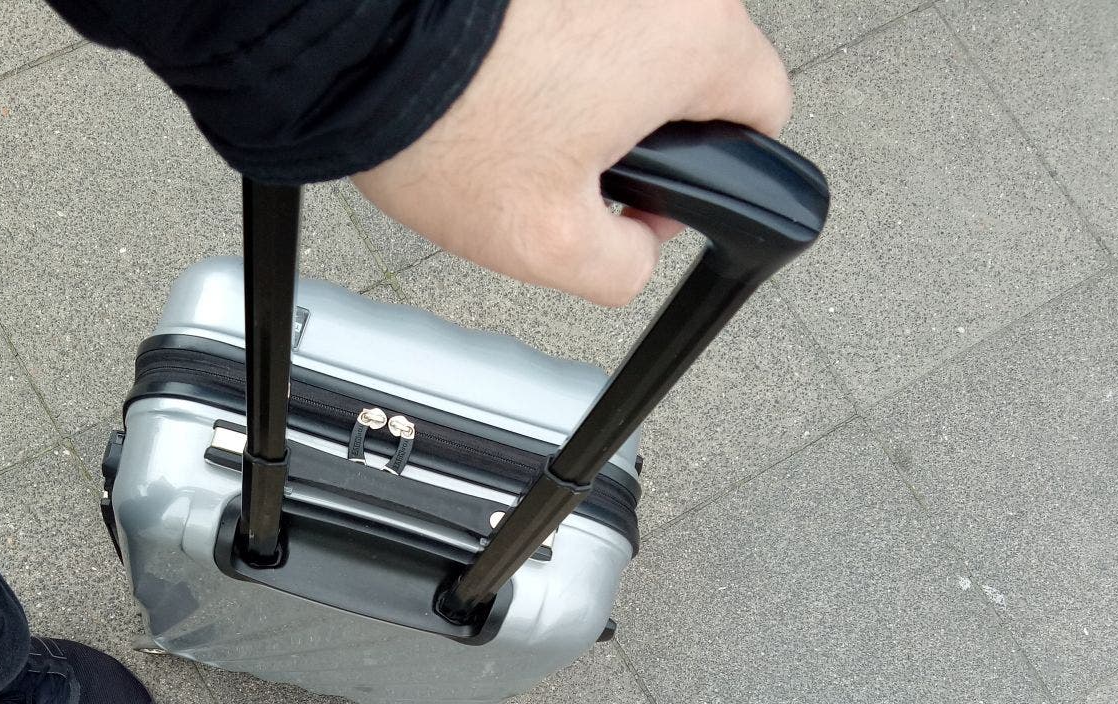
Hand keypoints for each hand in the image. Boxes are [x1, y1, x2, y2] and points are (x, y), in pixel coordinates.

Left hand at [352, 0, 790, 305]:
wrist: (355, 40)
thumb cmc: (444, 122)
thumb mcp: (547, 244)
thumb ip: (624, 265)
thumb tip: (637, 250)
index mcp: (690, 42)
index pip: (762, 108)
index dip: (719, 168)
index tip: (663, 190)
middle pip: (688, 69)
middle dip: (639, 125)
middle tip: (566, 168)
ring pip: (625, 35)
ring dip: (585, 81)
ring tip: (512, 124)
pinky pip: (571, 10)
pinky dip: (540, 43)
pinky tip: (489, 82)